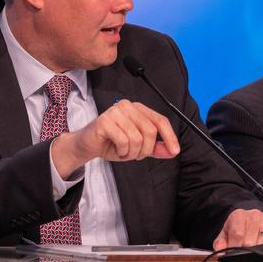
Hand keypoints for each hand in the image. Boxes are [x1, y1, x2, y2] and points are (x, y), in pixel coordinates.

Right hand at [50, 100, 179, 177]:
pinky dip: (122, 151)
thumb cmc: (111, 143)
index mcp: (138, 109)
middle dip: (145, 150)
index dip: (169, 136)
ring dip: (132, 153)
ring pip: (137, 138)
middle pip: (150, 130)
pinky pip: (123, 141)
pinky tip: (115, 149)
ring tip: (123, 151)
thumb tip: (173, 150)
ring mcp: (115, 112)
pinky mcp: (105, 121)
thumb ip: (155, 147)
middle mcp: (128, 106)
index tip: (175, 151)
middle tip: (135, 155)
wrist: (87, 146)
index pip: (160, 120)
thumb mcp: (138, 147)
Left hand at [213, 209, 262, 250]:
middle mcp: (254, 216)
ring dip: (257, 253)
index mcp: (238, 215)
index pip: (237, 233)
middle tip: (241, 255)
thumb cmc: (238, 228)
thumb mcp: (226, 233)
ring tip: (252, 253)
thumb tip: (219, 256)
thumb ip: (220, 244)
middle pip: (250, 241)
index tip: (232, 255)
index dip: (234, 247)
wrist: (252, 219)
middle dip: (245, 252)